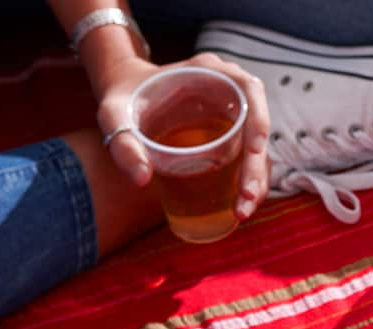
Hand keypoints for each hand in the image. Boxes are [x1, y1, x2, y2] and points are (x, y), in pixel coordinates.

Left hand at [95, 52, 270, 219]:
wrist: (125, 93)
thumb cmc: (121, 98)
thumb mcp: (114, 115)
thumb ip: (122, 143)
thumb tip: (142, 179)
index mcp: (209, 73)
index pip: (249, 90)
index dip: (259, 119)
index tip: (253, 151)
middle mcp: (228, 92)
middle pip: (257, 128)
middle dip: (256, 167)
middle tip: (244, 200)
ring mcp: (231, 115)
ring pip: (256, 148)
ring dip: (256, 181)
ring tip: (241, 211)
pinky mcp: (229, 135)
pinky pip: (246, 158)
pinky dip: (246, 182)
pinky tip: (238, 206)